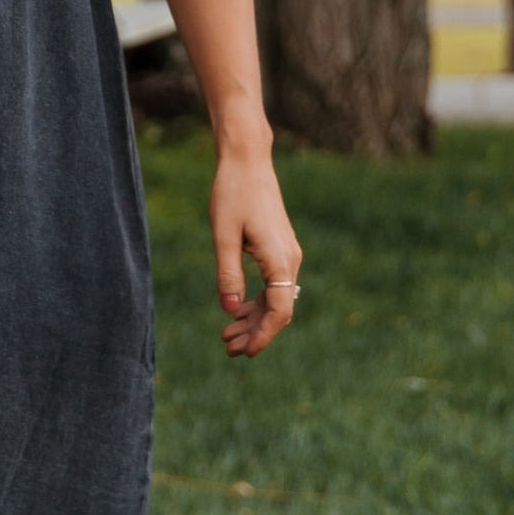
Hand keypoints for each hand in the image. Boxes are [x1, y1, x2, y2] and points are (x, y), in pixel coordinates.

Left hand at [211, 140, 301, 359]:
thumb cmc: (232, 194)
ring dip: (254, 319)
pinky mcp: (280, 248)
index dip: (263, 336)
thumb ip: (228, 274)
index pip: (279, 312)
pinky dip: (257, 301)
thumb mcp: (223, 236)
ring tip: (227, 335)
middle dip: (255, 333)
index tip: (245, 353)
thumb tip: (230, 311)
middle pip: (279, 310)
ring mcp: (287, 254)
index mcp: (280, 260)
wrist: (248, 161)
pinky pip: (273, 284)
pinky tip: (237, 310)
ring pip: (276, 299)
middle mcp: (290, 260)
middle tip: (228, 349)